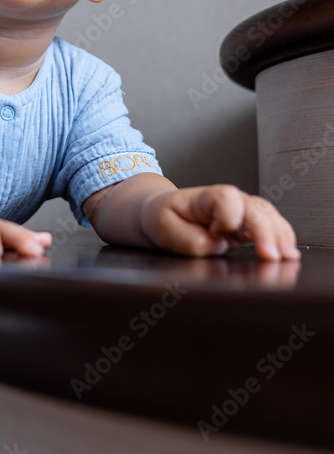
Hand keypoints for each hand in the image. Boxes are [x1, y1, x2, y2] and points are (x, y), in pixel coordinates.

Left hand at [139, 184, 300, 261]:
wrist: (164, 215)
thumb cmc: (163, 217)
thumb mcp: (163, 228)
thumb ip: (189, 239)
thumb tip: (219, 245)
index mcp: (206, 197)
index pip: (227, 198)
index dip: (227, 218)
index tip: (216, 233)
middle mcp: (229, 201)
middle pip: (255, 208)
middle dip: (265, 232)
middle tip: (270, 257)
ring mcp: (241, 213)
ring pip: (268, 216)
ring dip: (280, 236)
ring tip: (288, 256)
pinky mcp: (247, 226)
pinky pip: (271, 226)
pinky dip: (282, 238)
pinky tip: (290, 252)